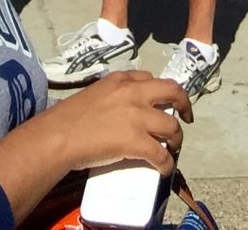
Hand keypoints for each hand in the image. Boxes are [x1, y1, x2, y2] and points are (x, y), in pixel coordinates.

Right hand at [45, 69, 190, 172]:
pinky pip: (161, 154)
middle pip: (173, 92)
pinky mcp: (137, 142)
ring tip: (173, 147)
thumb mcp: (94, 93)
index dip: (160, 91)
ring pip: (172, 126)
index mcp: (122, 79)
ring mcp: (138, 117)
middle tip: (187, 117)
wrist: (61, 135)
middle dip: (185, 104)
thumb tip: (122, 110)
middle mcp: (135, 93)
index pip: (149, 78)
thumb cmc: (69, 117)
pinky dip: (167, 164)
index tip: (162, 101)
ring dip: (176, 139)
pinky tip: (165, 169)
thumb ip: (112, 95)